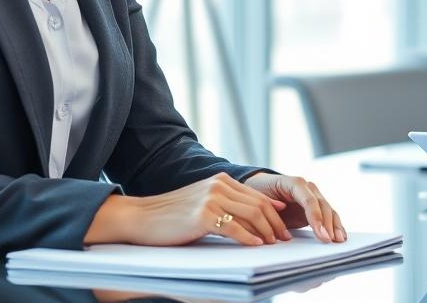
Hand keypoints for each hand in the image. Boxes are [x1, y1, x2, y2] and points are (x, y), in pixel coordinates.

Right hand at [84, 172, 291, 246]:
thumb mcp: (203, 203)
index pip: (256, 196)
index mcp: (221, 180)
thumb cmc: (172, 216)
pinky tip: (256, 246)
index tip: (284, 227)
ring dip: (266, 231)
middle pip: (258, 204)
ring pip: (250, 215)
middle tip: (284, 240)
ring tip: (274, 245)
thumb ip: (226, 206)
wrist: (142, 217)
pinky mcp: (202, 215)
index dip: (273, 213)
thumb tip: (253, 222)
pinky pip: (233, 228)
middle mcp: (218, 185)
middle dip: (275, 224)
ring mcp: (211, 199)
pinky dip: (248, 238)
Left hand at [244, 172, 346, 242]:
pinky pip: (328, 215)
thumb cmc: (259, 193)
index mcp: (293, 183)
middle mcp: (307, 187)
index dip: (316, 218)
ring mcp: (313, 196)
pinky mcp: (315, 207)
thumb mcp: (260, 201)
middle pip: (322, 205)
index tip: (321, 234)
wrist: (260, 187)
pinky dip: (335, 225)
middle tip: (330, 240)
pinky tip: (340, 236)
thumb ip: (270, 212)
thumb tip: (277, 231)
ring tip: (339, 240)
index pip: (309, 200)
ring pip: (328, 210)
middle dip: (327, 224)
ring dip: (335, 225)